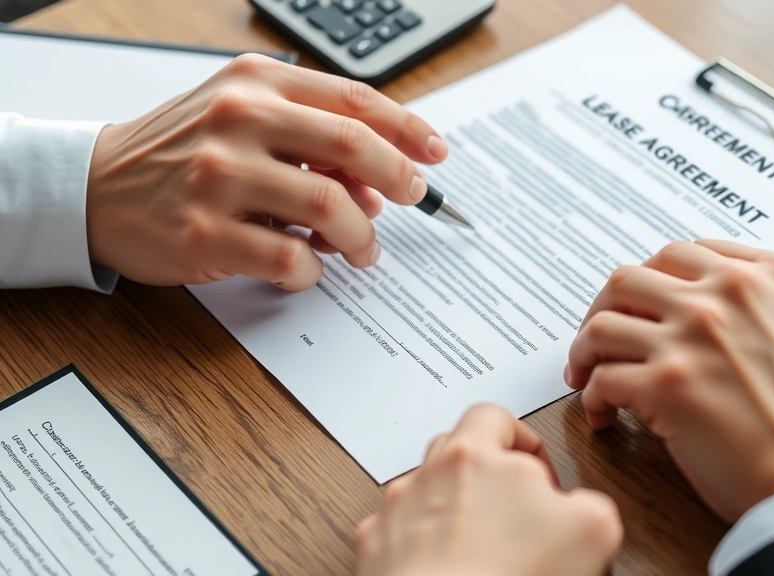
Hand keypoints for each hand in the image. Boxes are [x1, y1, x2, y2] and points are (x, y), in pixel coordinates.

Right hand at [86, 53, 447, 290]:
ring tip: (361, 250)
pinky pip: (290, 258)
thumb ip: (310, 138)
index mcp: (256, 83)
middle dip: (398, 179)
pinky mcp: (205, 233)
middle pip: (353, 146)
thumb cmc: (181, 151)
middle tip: (411, 201)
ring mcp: (220, 176)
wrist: (94, 186)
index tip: (434, 153)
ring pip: (329, 206)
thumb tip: (379, 184)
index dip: (407, 129)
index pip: (354, 99)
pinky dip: (312, 272)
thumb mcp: (240, 117)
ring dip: (360, 236)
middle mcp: (239, 119)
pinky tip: (305, 270)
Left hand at [355, 404, 622, 575]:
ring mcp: (393, 515)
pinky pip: (397, 536)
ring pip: (424, 494)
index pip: (495, 418)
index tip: (542, 480)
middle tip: (513, 514)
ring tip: (481, 550)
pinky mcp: (373, 552)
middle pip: (457, 452)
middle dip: (487, 477)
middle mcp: (426, 476)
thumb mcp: (592, 530)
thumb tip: (582, 509)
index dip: (525, 444)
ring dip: (451, 512)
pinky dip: (420, 548)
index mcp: (473, 455)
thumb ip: (590, 502)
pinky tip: (447, 569)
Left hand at [565, 240, 773, 521]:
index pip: (683, 255)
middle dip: (607, 308)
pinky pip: (601, 379)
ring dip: (586, 350)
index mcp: (769, 276)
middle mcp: (726, 294)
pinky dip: (592, 397)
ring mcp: (692, 336)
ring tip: (586, 375)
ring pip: (603, 323)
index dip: (652, 281)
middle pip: (631, 278)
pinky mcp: (665, 384)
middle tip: (600, 337)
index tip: (641, 304)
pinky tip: (602, 415)